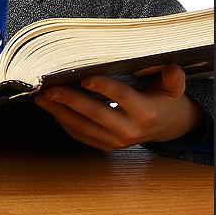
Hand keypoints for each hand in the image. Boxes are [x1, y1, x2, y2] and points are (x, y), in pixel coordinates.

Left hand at [33, 63, 202, 151]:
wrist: (168, 128)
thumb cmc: (166, 101)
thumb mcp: (174, 88)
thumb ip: (172, 78)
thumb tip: (171, 67)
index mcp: (146, 113)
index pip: (121, 98)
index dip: (104, 88)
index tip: (85, 78)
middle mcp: (130, 131)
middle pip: (95, 114)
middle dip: (70, 101)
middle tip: (49, 89)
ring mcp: (116, 142)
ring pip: (83, 127)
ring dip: (59, 112)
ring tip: (41, 98)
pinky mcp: (106, 147)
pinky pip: (81, 135)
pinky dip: (64, 122)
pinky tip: (51, 108)